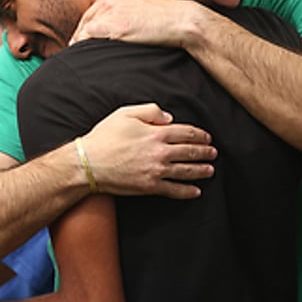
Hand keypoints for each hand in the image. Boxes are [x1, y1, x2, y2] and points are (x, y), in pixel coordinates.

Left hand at [74, 0, 203, 47]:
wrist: (180, 21)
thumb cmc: (167, 10)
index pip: (95, 4)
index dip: (90, 19)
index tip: (87, 30)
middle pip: (87, 15)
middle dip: (82, 29)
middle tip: (77, 42)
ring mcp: (110, 11)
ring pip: (85, 25)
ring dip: (80, 38)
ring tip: (77, 49)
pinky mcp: (112, 26)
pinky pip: (88, 35)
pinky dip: (83, 43)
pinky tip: (82, 51)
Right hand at [80, 103, 214, 198]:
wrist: (88, 164)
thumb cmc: (104, 137)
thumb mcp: (125, 113)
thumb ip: (150, 111)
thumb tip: (169, 118)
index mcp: (156, 133)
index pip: (186, 133)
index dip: (199, 135)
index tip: (206, 137)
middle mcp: (160, 152)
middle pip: (190, 152)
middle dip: (205, 152)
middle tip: (213, 153)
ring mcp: (156, 171)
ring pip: (186, 171)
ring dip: (201, 170)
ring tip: (210, 170)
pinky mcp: (150, 187)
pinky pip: (174, 190)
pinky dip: (187, 191)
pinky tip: (196, 191)